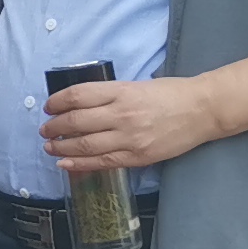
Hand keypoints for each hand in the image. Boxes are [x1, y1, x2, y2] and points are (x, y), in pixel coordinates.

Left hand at [42, 73, 222, 176]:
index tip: (48, 107)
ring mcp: (130, 138)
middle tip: (45, 130)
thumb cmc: (171, 94)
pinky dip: (79, 164)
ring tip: (50, 147)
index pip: (78, 96)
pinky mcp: (138, 156)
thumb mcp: (137, 85)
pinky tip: (65, 163)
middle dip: (54, 127)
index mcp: (122, 91)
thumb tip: (80, 105)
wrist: (202, 110)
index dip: (57, 102)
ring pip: (85, 145)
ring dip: (61, 147)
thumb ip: (111, 95)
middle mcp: (122, 114)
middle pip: (76, 122)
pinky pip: (102, 162)